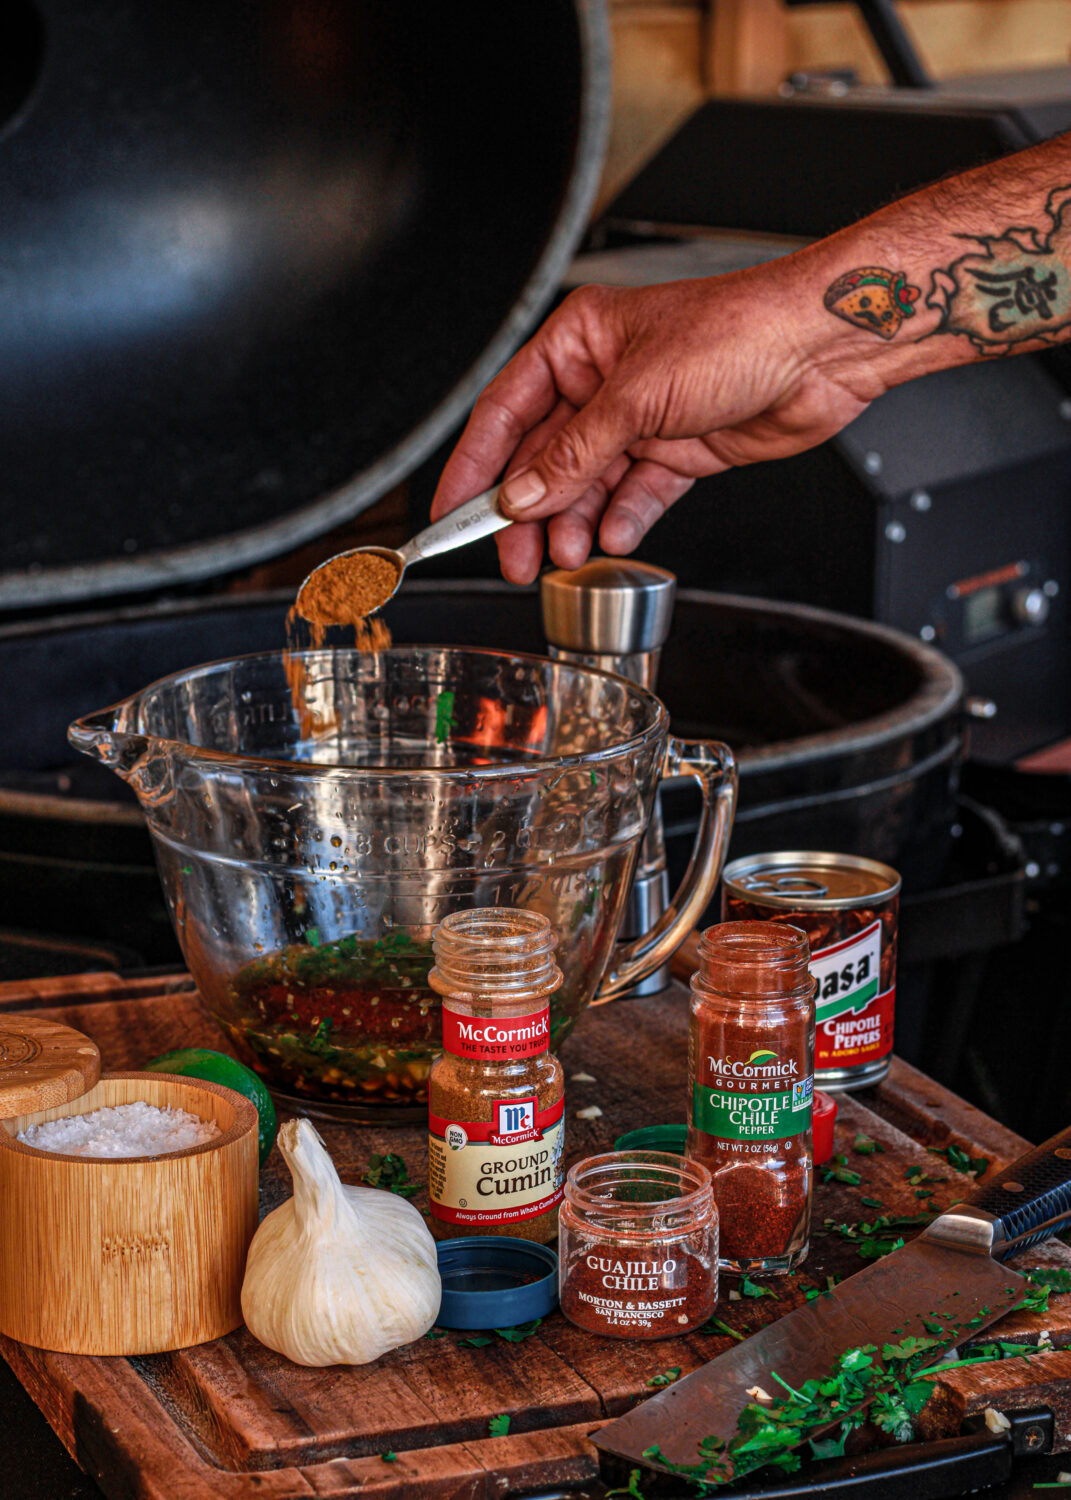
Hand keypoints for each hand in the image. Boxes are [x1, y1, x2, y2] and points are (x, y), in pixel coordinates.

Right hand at [431, 256, 882, 582]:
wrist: (823, 349)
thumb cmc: (741, 331)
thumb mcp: (638, 396)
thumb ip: (573, 455)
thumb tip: (520, 497)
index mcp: (579, 343)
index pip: (505, 413)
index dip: (473, 467)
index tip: (450, 515)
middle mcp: (604, 381)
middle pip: (543, 459)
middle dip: (528, 512)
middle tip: (514, 557)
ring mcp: (641, 419)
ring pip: (587, 485)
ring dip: (574, 524)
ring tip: (567, 557)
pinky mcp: (678, 451)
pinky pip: (635, 496)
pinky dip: (622, 520)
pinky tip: (612, 539)